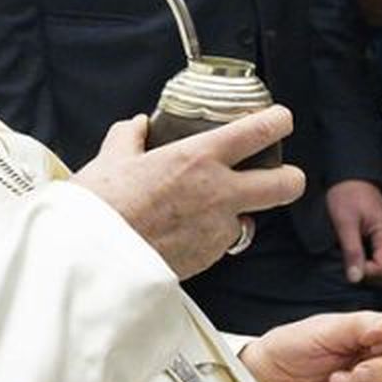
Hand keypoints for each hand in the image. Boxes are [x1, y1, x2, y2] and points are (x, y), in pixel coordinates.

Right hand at [72, 108, 305, 278]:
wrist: (91, 261)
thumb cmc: (100, 206)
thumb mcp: (111, 158)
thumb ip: (130, 136)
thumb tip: (138, 126)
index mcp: (200, 157)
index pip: (260, 131)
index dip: (279, 122)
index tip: (281, 120)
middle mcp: (219, 191)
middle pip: (286, 184)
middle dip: (290, 178)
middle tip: (279, 175)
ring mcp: (218, 229)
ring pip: (251, 220)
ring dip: (238, 214)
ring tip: (208, 210)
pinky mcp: (210, 259)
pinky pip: (222, 244)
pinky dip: (212, 238)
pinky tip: (185, 233)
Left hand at [326, 179, 381, 285]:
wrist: (352, 176)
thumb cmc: (347, 195)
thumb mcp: (345, 223)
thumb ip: (352, 251)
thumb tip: (355, 279)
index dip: (366, 274)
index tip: (348, 266)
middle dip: (369, 277)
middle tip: (349, 265)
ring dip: (370, 272)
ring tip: (353, 261)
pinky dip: (372, 265)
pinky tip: (358, 258)